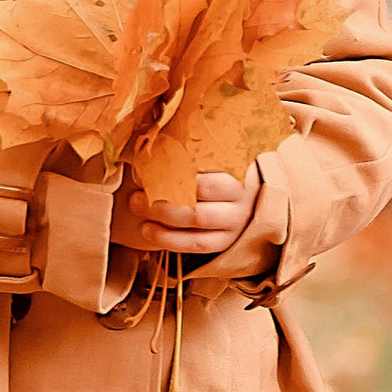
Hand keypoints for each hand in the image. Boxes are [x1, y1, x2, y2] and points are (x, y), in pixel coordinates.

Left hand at [111, 164, 260, 261]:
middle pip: (198, 204)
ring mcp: (235, 225)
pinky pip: (196, 245)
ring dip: (162, 219)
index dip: (173, 176)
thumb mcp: (220, 153)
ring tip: (137, 208)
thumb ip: (194, 150)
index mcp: (240, 175)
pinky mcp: (225, 242)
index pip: (204, 179)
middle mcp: (241, 202)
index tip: (148, 171)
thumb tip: (154, 146)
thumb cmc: (228, 167)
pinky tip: (148, 231)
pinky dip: (169, 240)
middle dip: (162, 201)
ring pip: (196, 225)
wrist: (255, 194)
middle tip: (137, 194)